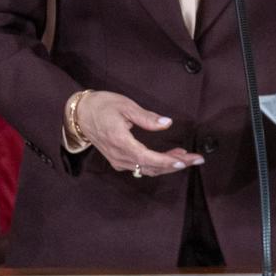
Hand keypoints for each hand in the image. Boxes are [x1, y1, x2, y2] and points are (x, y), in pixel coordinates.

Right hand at [75, 92, 203, 177]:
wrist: (79, 114)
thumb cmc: (102, 106)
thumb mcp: (125, 106)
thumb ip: (146, 117)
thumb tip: (167, 123)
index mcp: (121, 142)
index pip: (147, 158)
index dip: (167, 161)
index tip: (184, 160)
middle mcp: (119, 156)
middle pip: (151, 167)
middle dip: (175, 164)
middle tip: (196, 160)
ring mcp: (118, 160)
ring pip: (147, 169)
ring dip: (168, 165)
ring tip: (187, 157)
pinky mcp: (119, 160)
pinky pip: (140, 167)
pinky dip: (157, 164)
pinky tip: (170, 157)